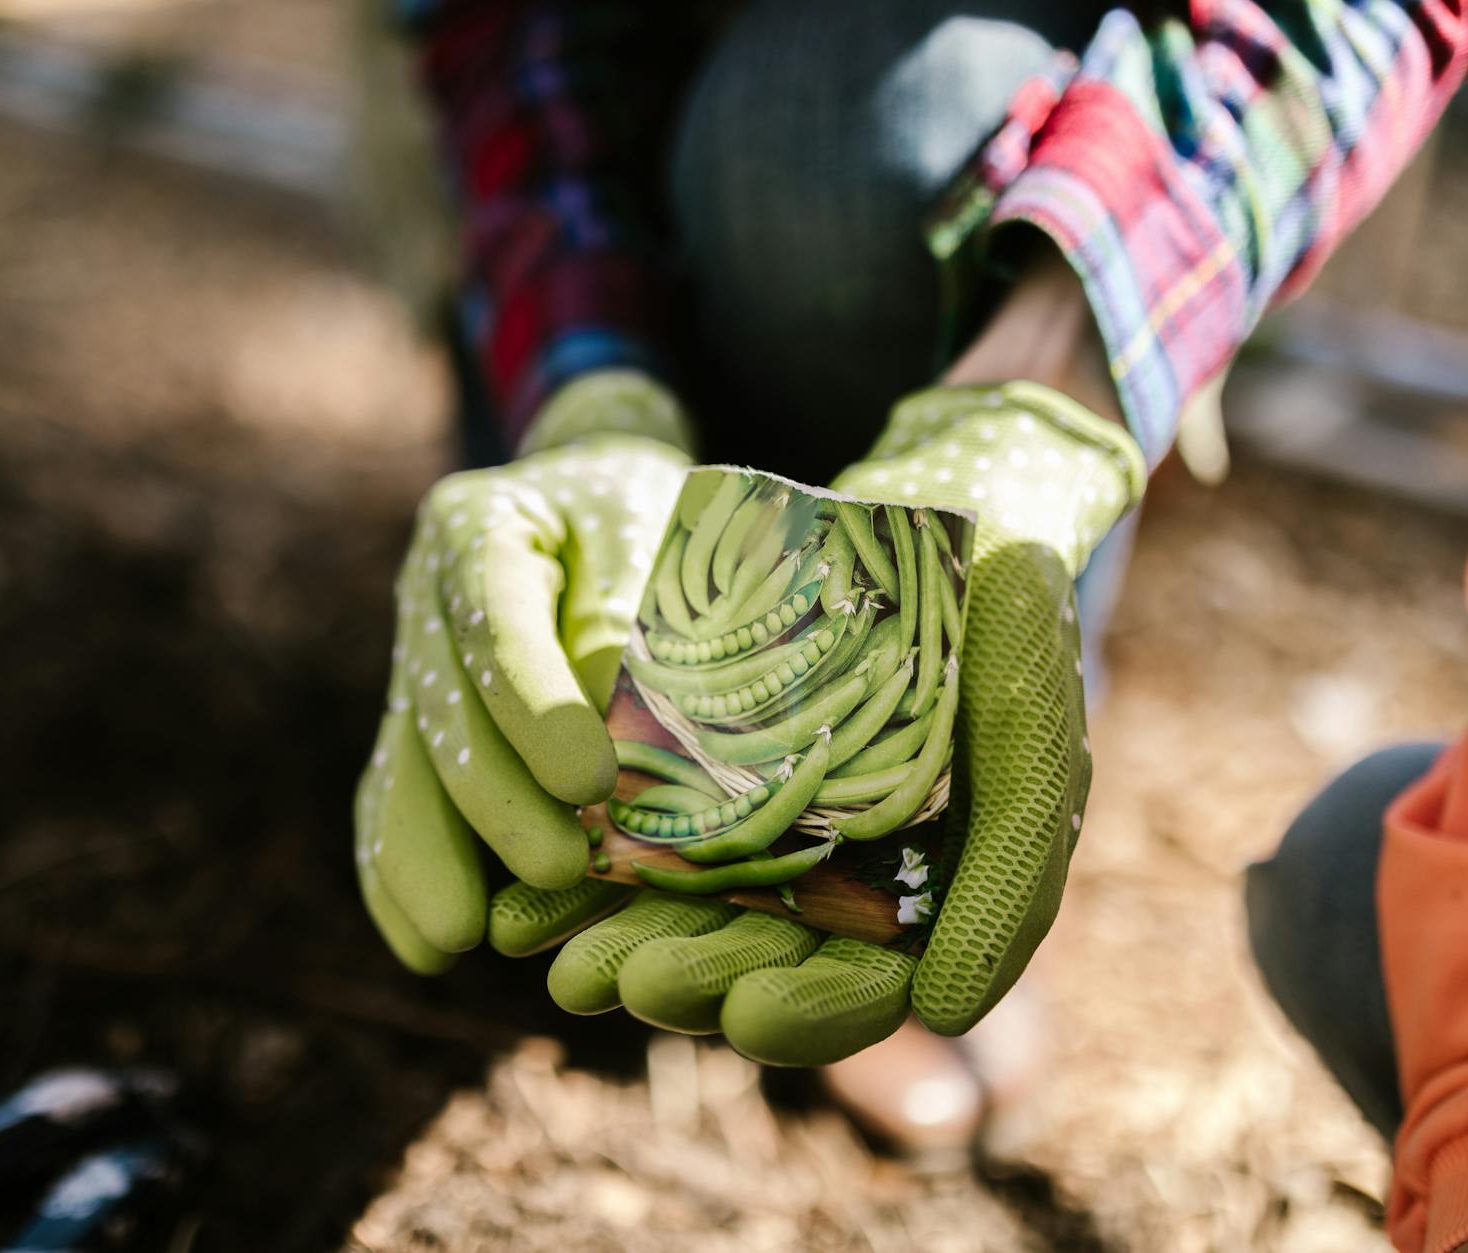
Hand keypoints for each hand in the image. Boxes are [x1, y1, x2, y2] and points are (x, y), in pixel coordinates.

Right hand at [355, 373, 692, 972]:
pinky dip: (398, 875)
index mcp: (478, 527)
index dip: (536, 709)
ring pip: (404, 767)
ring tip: (455, 941)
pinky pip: (391, 801)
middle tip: (558, 871)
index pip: (497, 625)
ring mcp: (411, 663)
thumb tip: (621, 723)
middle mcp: (424, 597)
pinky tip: (422, 946)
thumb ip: (632, 613)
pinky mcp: (416, 724)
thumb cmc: (640, 511)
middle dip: (495, 802)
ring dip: (427, 858)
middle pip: (444, 710)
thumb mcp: (652, 526)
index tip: (589, 783)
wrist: (590, 495)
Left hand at [482, 380, 1141, 1064]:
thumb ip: (1009, 876)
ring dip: (618, 942)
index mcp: (917, 894)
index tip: (746, 1020)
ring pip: (682, 903)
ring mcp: (759, 812)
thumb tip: (943, 1016)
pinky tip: (523, 903)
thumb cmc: (1010, 627)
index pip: (859, 985)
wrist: (947, 503)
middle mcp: (831, 870)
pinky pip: (635, 819)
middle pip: (752, 956)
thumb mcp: (1032, 742)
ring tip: (558, 969)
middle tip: (607, 987)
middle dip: (683, 976)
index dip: (807, 1013)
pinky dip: (587, 863)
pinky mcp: (699, 755)